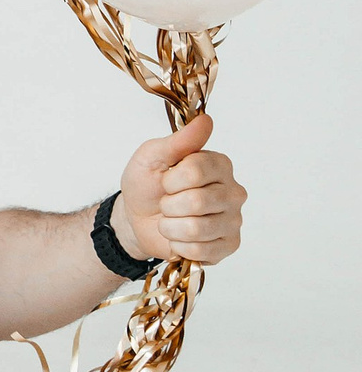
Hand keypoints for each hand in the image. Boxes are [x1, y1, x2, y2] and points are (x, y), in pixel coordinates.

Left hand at [114, 111, 244, 266]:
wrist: (138, 218)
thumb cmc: (146, 184)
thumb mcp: (152, 156)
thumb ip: (179, 141)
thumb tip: (205, 121)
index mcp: (219, 164)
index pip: (197, 171)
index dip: (171, 179)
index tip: (165, 179)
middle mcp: (233, 191)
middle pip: (198, 201)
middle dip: (169, 205)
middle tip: (167, 202)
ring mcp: (233, 220)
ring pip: (198, 228)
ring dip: (171, 226)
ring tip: (171, 220)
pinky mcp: (229, 245)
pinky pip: (201, 251)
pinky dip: (179, 245)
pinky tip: (180, 237)